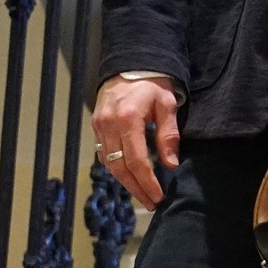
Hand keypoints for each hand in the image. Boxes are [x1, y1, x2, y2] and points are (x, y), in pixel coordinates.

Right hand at [92, 75, 181, 207]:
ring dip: (125, 181)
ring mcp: (99, 126)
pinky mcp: (96, 126)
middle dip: (136, 188)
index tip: (158, 195)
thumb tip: (171, 165)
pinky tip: (130, 177)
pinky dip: (116, 168)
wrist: (130, 65)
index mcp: (127, 119)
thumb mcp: (166, 105)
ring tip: (143, 194)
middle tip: (151, 202)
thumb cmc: (153, 84)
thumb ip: (168, 135)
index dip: (147, 181)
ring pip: (109, 163)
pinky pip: (104, 154)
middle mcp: (108, 125)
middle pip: (119, 167)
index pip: (136, 160)